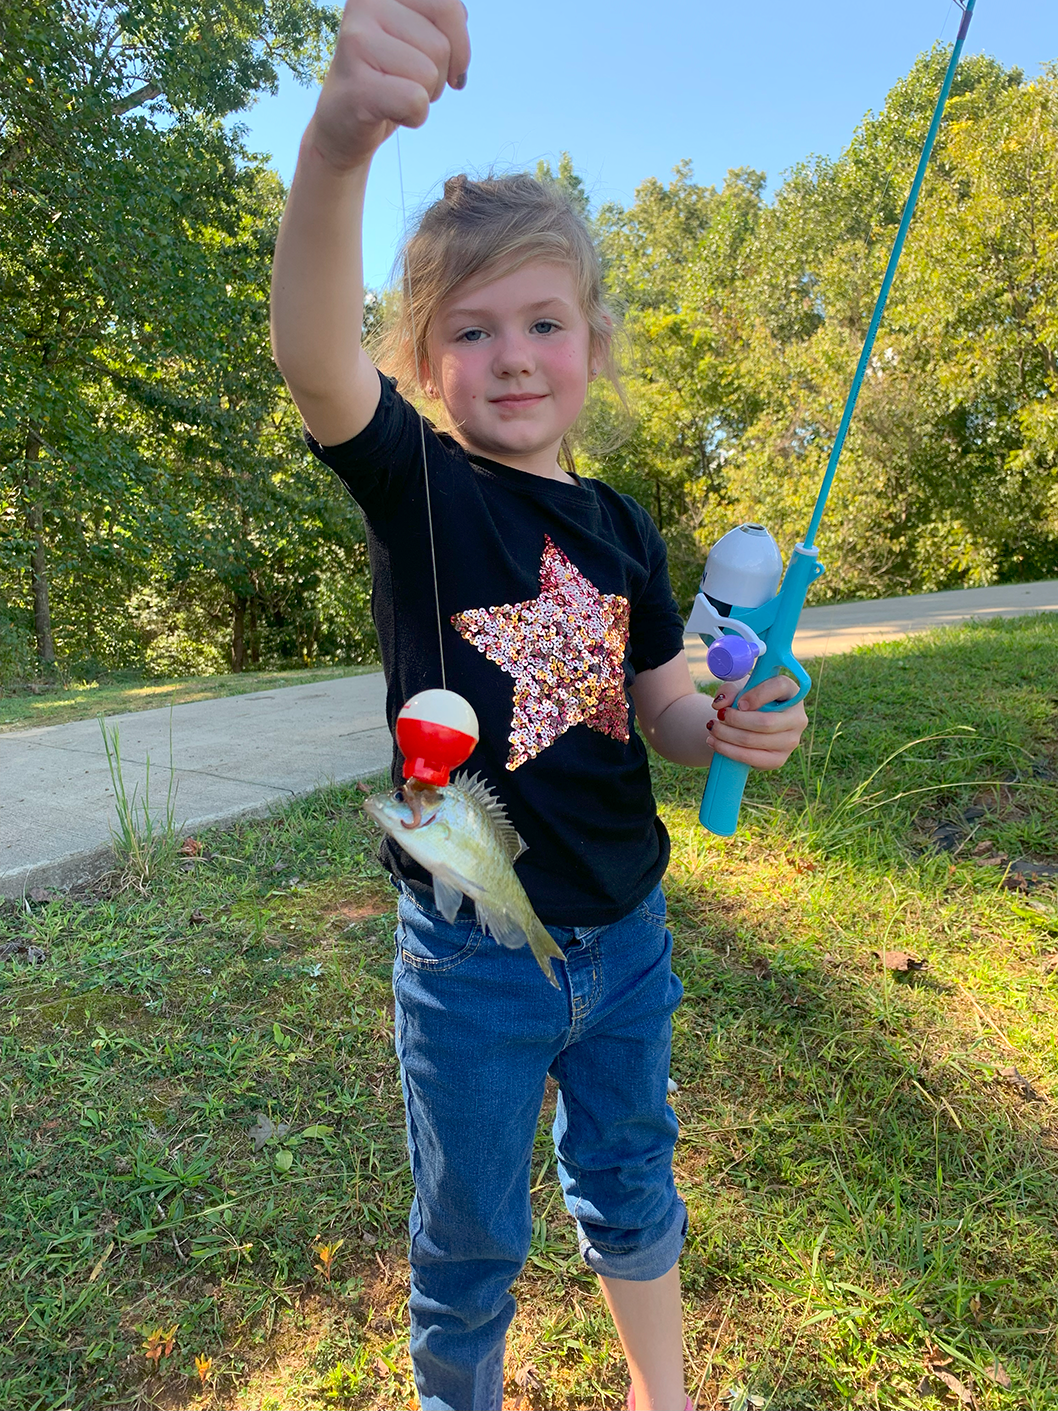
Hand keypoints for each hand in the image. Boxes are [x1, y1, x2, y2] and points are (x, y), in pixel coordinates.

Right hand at [311, 0, 470, 171]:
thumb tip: (461, 17)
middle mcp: (364, 4)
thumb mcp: (417, 39)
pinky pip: (415, 101)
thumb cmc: (388, 79)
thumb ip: (440, 20)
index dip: (460, 46)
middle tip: (406, 82)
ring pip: (429, 74)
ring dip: (423, 96)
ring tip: (394, 94)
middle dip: (436, 76)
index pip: (449, 8)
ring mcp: (356, 41)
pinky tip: (388, 112)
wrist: (343, 123)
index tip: (443, 65)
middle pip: (441, 47)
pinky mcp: (357, 84)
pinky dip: (413, 116)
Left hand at [708, 676, 807, 770]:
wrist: (750, 723)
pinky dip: (729, 751)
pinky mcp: (779, 759)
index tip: (738, 703)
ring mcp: (791, 741)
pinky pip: (752, 758)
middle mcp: (797, 717)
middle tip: (719, 716)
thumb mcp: (738, 688)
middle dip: (736, 720)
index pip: (780, 687)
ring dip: (727, 735)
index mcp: (791, 692)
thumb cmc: (747, 699)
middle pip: (765, 722)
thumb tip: (720, 704)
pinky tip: (715, 743)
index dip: (757, 695)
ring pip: (755, 740)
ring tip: (712, 728)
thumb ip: (729, 690)